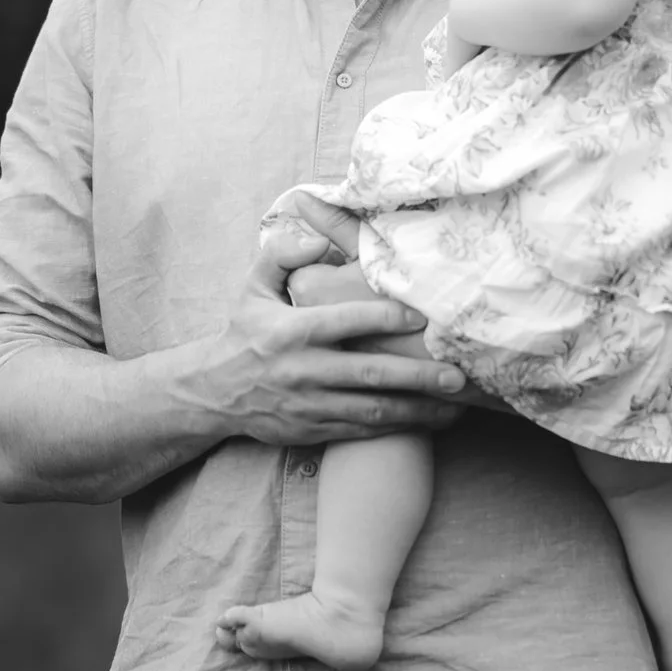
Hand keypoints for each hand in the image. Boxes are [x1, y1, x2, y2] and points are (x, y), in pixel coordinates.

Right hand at [196, 236, 468, 448]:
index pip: (345, 322)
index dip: (385, 319)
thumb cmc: (244, 332)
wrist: (214, 393)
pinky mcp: (316, 430)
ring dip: (418, 408)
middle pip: (370, 373)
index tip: (422, 316)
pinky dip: (400, 427)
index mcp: (293, 331)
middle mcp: (305, 370)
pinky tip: (430, 421)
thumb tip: (317, 239)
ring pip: (373, 410)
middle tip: (458, 375)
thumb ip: (282, 254)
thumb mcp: (253, 286)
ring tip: (457, 405)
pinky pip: (364, 431)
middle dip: (417, 376)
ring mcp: (312, 405)